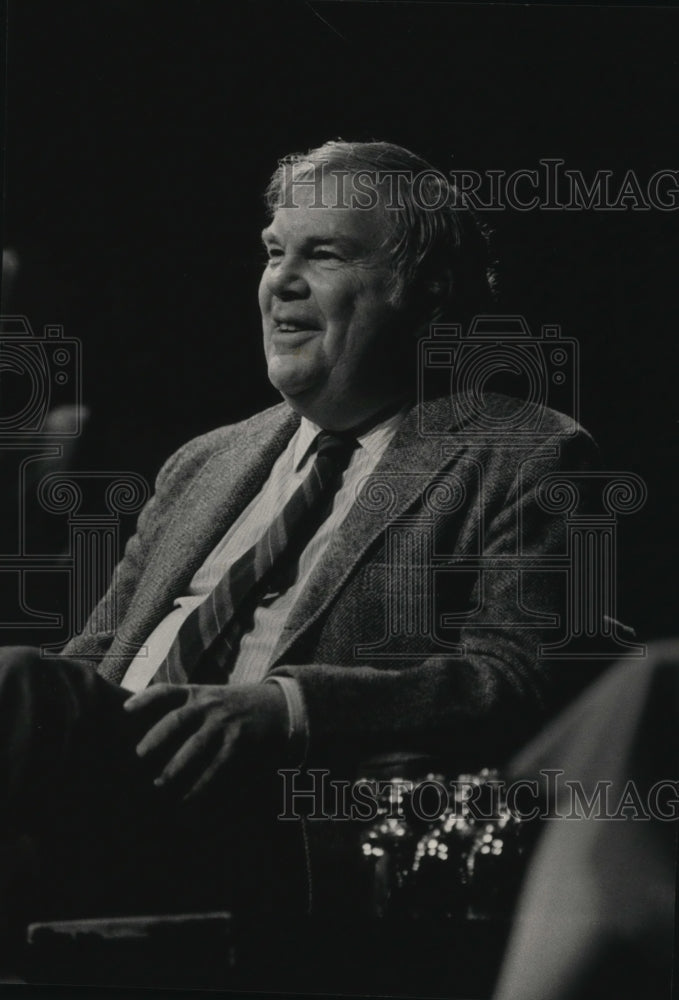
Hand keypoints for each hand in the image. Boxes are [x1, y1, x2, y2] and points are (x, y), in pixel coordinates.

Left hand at [123, 683, 287, 800]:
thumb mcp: (208, 696)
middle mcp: (209, 705)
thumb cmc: (231, 705)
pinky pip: (216, 767)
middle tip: (139, 755)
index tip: (126, 709)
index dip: (145, 698)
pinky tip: (188, 799)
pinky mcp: (238, 744)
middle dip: (156, 737)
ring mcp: (225, 724)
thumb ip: (182, 705)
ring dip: (175, 766)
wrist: (275, 706)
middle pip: (177, 719)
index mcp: (197, 692)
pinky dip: (201, 785)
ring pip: (195, 747)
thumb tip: (141, 723)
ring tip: (158, 783)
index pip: (167, 691)